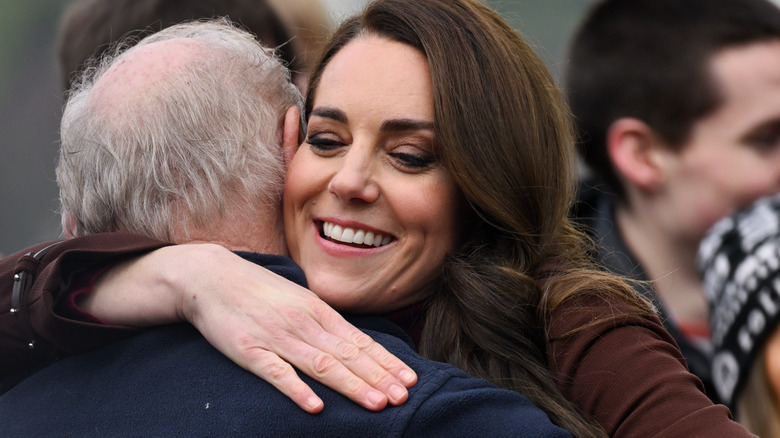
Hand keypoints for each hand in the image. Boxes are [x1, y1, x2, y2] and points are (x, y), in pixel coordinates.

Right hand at [89, 244, 417, 412]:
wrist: (210, 276)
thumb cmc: (259, 290)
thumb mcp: (298, 299)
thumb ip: (325, 322)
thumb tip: (357, 342)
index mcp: (317, 311)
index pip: (359, 341)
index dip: (385, 362)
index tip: (409, 379)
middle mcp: (303, 323)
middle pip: (347, 355)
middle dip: (378, 377)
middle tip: (404, 397)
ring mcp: (277, 337)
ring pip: (322, 365)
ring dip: (352, 385)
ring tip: (377, 403)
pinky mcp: (248, 351)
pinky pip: (277, 373)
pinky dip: (297, 390)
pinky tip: (315, 406)